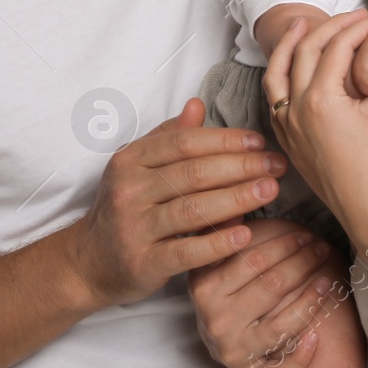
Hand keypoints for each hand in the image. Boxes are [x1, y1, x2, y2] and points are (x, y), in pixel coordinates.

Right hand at [66, 99, 288, 308]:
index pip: (184, 142)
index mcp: (130, 161)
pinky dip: (218, 242)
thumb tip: (197, 104)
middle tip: (277, 165)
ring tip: (271, 190)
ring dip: (238, 198)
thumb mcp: (138, 168)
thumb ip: (168, 137)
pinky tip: (245, 234)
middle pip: (194, 173)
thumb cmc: (125, 209)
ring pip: (194, 209)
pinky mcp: (143, 263)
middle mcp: (129, 190)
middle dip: (242, 166)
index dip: (225, 140)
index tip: (259, 141)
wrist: (89, 263)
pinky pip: (186, 251)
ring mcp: (134, 228)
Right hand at [189, 218, 342, 367]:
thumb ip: (223, 229)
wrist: (218, 340)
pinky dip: (301, 353)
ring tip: (329, 280)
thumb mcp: (212, 259)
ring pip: (282, 324)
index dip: (283, 244)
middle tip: (322, 247)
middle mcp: (215, 320)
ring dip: (311, 299)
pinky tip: (317, 334)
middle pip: (271, 287)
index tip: (305, 232)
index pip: (251, 260)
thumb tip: (241, 193)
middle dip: (302, 264)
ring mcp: (233, 349)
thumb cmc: (222, 289)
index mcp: (203, 287)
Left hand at [265, 11, 367, 246]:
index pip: (336, 48)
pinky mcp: (287, 140)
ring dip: (288, 46)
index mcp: (320, 100)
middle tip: (350, 15)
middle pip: (304, 51)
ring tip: (301, 25)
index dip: (358, 28)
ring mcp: (287, 126)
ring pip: (276, 74)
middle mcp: (295, 110)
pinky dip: (282, 75)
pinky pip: (274, 99)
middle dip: (328, 27)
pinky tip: (294, 67)